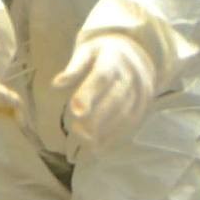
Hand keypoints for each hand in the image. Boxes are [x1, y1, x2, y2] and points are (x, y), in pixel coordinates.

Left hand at [54, 30, 155, 145]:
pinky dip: (115, 137)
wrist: (136, 52)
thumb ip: (73, 68)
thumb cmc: (102, 54)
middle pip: (115, 99)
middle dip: (96, 118)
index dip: (89, 94)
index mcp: (113, 58)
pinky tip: (99, 147)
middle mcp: (131, 74)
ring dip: (105, 131)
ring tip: (84, 143)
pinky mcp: (143, 105)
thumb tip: (56, 84)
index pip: (102, 77)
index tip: (75, 110)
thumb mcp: (86, 52)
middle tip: (76, 132)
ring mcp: (140, 91)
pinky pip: (131, 123)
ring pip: (124, 114)